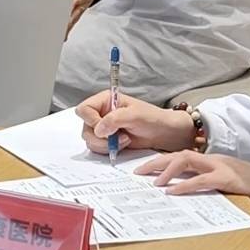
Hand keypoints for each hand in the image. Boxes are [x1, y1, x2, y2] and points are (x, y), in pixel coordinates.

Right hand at [77, 91, 195, 154]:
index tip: (104, 128)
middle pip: (85, 127)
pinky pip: (97, 148)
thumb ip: (115, 119)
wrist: (164, 133)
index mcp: (106, 100)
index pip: (84, 109)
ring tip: (125, 140)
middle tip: (117, 137)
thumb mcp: (135, 115)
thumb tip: (99, 129)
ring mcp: (103, 128)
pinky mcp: (107, 141)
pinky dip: (108, 150)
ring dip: (106, 144)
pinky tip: (123, 145)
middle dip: (100, 137)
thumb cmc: (153, 119)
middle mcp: (101, 113)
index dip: (91, 120)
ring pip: (90, 140)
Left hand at [137, 151, 249, 208]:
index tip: (142, 170)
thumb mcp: (224, 184)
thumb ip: (206, 184)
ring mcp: (220, 166)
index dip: (159, 161)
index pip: (180, 156)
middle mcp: (212, 159)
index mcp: (210, 161)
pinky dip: (185, 185)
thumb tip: (183, 194)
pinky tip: (172, 193)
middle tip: (137, 174)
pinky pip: (202, 180)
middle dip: (155, 163)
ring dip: (167, 170)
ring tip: (153, 183)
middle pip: (177, 154)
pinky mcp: (228, 179)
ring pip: (186, 160)